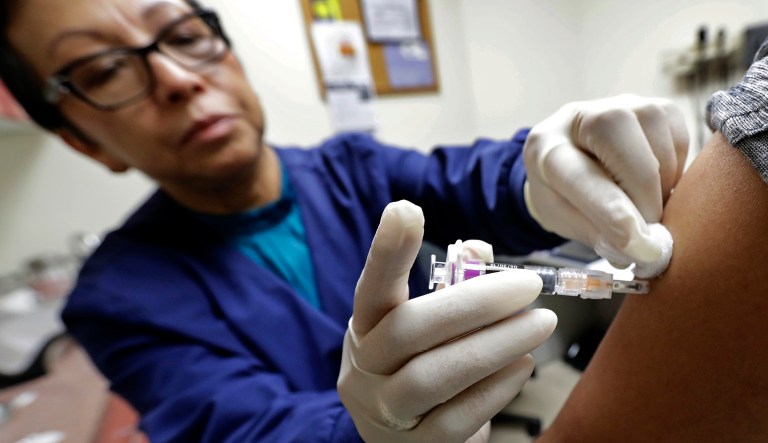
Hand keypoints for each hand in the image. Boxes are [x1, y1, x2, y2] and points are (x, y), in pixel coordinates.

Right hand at [337, 201, 556, 442]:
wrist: (405, 440)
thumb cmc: (419, 367)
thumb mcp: (424, 328)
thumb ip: (450, 288)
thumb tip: (476, 249)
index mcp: (365, 328)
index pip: (372, 287)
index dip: (387, 251)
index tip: (407, 210)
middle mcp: (364, 369)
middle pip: (408, 331)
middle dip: (473, 303)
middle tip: (528, 285)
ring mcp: (384, 413)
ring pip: (432, 376)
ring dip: (494, 345)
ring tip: (540, 323)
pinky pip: (457, 419)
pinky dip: (495, 389)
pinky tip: (522, 365)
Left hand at [523, 94, 687, 267]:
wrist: (572, 154)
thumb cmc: (564, 192)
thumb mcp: (565, 218)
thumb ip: (599, 234)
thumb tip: (641, 248)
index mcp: (546, 149)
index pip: (578, 176)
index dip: (610, 211)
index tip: (638, 243)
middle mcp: (582, 117)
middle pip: (622, 146)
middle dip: (643, 196)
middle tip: (648, 230)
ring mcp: (622, 104)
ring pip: (659, 145)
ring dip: (662, 189)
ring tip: (646, 207)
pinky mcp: (657, 106)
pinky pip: (681, 141)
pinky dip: (675, 173)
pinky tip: (656, 184)